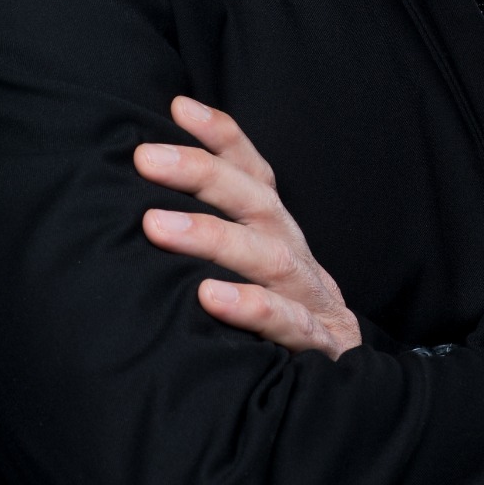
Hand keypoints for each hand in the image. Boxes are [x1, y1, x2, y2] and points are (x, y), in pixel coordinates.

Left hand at [136, 97, 361, 358]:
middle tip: (146, 159)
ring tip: (156, 226)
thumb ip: (211, 236)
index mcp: (276, 233)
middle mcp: (293, 254)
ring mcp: (310, 298)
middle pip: (256, 202)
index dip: (223, 137)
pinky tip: (210, 297)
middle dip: (201, 174)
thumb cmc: (277, 319)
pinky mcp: (319, 344)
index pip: (254, 174)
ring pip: (269, 257)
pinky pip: (288, 323)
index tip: (178, 108)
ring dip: (213, 237)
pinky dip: (252, 308)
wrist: (340, 377)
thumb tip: (144, 191)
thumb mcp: (248, 272)